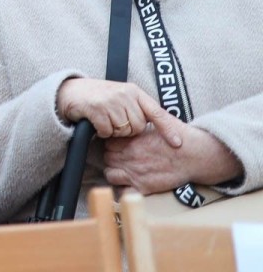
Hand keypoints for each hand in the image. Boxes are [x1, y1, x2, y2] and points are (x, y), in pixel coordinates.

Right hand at [56, 78, 184, 142]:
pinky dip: (101, 132)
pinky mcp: (96, 108)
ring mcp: (110, 100)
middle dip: (128, 130)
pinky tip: (96, 123)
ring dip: (114, 131)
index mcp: (134, 91)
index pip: (157, 112)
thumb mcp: (122, 97)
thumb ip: (138, 107)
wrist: (70, 91)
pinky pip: (107, 131)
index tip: (178, 143)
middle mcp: (125, 94)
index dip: (168, 129)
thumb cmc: (99, 97)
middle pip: (138, 126)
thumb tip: (160, 126)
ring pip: (123, 131)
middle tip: (115, 121)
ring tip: (105, 120)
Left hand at [105, 124, 244, 193]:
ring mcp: (136, 173)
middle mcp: (130, 157)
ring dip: (115, 172)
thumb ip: (143, 119)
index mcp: (131, 141)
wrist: (196, 156)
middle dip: (113, 157)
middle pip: (108, 157)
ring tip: (124, 169)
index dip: (113, 144)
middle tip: (122, 157)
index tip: (119, 146)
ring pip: (110, 174)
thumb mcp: (160, 120)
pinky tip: (130, 183)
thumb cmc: (180, 137)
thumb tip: (132, 113)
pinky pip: (123, 191)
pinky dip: (123, 188)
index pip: (108, 143)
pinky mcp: (144, 187)